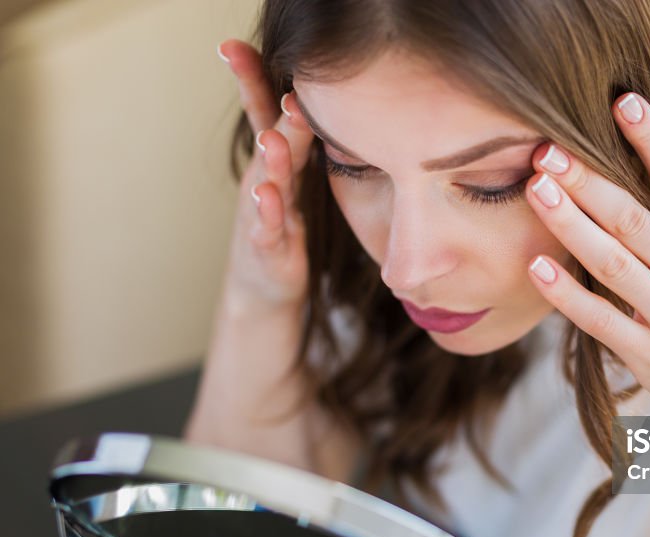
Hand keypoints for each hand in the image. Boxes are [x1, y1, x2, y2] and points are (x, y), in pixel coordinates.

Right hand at [217, 39, 314, 317]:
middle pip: (270, 141)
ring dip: (272, 162)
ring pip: (267, 183)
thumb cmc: (282, 225)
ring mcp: (263, 214)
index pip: (265, 114)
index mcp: (277, 162)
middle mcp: (265, 181)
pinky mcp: (268, 247)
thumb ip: (302, 140)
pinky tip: (265, 196)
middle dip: (276, 115)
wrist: (264, 286)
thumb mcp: (293, 178)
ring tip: (274, 140)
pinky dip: (266, 213)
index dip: (252, 81)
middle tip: (290, 90)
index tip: (233, 46)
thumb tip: (325, 100)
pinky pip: (266, 228)